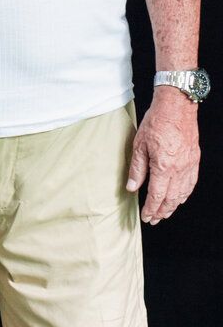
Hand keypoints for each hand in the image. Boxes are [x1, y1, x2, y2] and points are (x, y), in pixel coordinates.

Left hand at [126, 89, 200, 223]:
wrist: (177, 107)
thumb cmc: (157, 122)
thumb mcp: (139, 145)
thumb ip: (137, 168)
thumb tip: (132, 187)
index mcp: (163, 167)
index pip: (156, 196)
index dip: (151, 209)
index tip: (146, 217)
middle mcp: (179, 169)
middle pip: (171, 199)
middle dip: (162, 212)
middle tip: (154, 220)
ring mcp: (189, 165)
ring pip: (183, 193)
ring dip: (173, 206)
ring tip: (165, 212)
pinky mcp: (194, 160)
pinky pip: (191, 183)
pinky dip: (184, 194)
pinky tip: (179, 197)